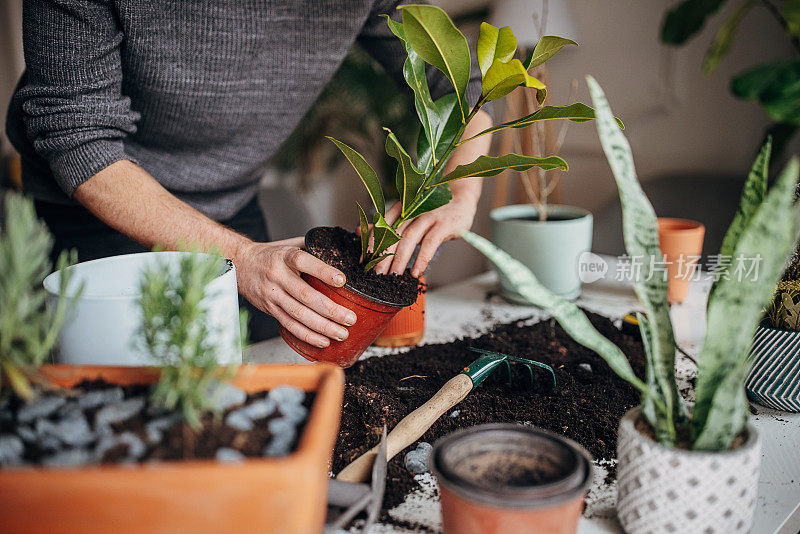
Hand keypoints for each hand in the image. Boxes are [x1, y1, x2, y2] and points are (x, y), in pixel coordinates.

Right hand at [233, 238, 357, 347]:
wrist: (240, 264)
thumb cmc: (271, 255)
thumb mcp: (290, 244)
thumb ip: (312, 248)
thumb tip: (342, 252)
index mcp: (284, 256)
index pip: (303, 262)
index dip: (323, 271)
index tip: (342, 280)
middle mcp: (277, 276)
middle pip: (305, 295)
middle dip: (330, 310)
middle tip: (349, 318)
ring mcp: (272, 295)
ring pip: (298, 314)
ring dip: (322, 327)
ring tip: (341, 333)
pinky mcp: (270, 309)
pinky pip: (289, 325)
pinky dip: (307, 335)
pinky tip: (323, 340)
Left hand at [374, 195, 478, 276]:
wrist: (461, 199)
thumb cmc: (433, 211)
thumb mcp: (409, 216)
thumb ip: (386, 225)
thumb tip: (358, 232)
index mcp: (401, 207)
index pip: (381, 225)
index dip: (372, 243)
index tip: (365, 260)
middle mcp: (412, 209)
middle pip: (393, 233)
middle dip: (383, 255)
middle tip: (376, 273)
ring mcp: (428, 215)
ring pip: (409, 238)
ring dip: (400, 259)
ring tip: (394, 276)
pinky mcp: (444, 224)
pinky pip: (430, 243)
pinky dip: (422, 259)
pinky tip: (416, 272)